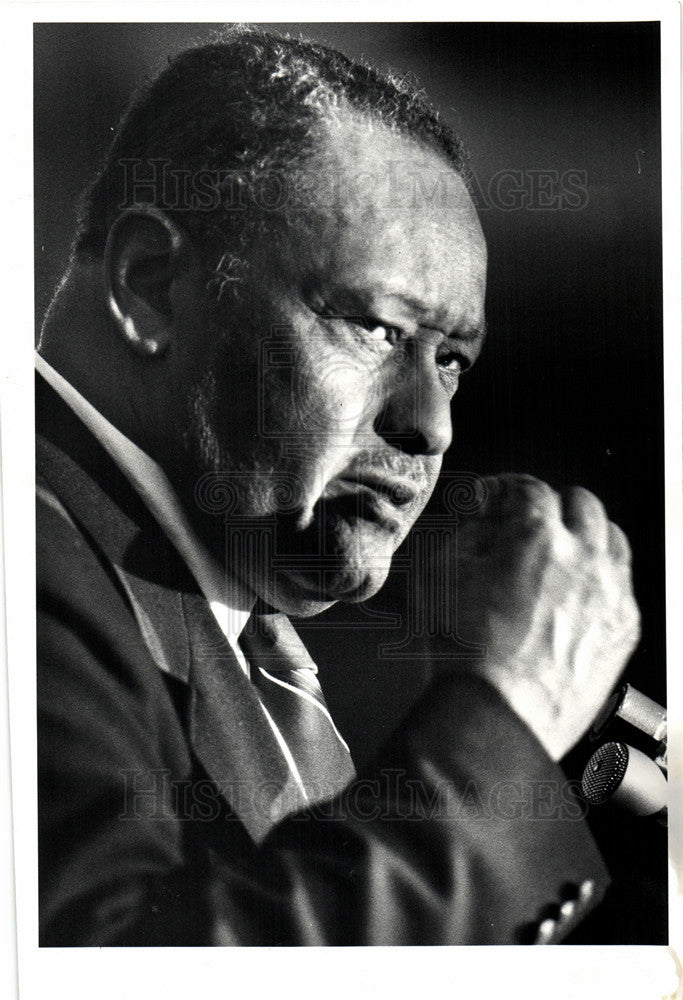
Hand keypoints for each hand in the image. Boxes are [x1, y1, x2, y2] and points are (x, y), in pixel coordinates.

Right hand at [450, 474, 639, 760]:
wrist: (497, 717)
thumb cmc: (465, 654)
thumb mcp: (441, 574)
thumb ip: (467, 530)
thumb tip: (486, 513)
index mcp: (537, 536)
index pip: (528, 487)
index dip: (505, 490)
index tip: (493, 502)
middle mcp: (584, 557)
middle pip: (580, 503)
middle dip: (550, 506)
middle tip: (527, 522)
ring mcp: (612, 592)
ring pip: (612, 537)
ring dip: (585, 535)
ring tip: (561, 552)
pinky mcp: (624, 627)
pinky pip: (624, 582)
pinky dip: (602, 576)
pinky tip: (577, 592)